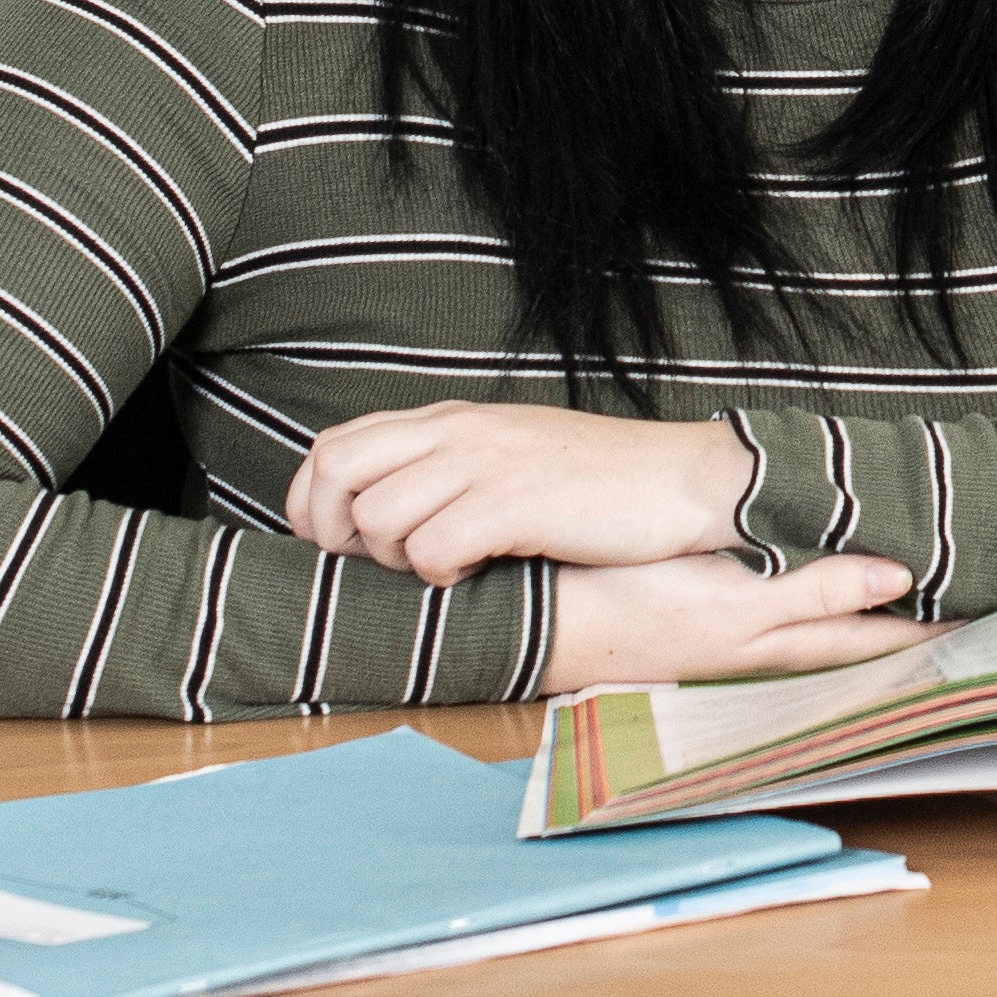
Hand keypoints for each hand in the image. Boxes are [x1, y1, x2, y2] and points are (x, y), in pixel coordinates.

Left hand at [288, 401, 749, 583]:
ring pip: (377, 519)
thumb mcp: (509, 459)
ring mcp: (485, 464)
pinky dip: (442, 576)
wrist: (683, 484)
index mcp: (451, 421)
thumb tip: (374, 516)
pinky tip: (479, 572)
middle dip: (336, 534)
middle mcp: (457, 432)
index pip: (333, 446)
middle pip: (336, 474)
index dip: (313, 503)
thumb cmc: (598, 486)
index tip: (337, 545)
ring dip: (397, 561)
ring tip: (447, 565)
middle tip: (379, 565)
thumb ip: (446, 471)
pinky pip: (431, 549)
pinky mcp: (514, 503)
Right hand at [543, 549, 940, 692]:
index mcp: (789, 639)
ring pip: (841, 626)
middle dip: (931, 617)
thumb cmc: (636, 607)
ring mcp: (750, 638)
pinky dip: (841, 597)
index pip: (890, 633)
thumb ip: (817, 588)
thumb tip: (898, 577)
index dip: (946, 619)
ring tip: (943, 584)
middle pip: (874, 635)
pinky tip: (851, 580)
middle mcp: (779, 645)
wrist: (549, 621)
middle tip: (993, 590)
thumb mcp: (734, 600)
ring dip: (888, 609)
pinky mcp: (722, 621)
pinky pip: (803, 613)